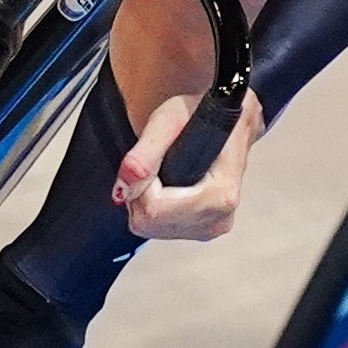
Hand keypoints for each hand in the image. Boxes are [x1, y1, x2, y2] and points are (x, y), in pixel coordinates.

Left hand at [116, 85, 269, 243]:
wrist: (223, 121)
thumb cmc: (199, 116)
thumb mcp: (167, 121)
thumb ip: (144, 155)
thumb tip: (123, 190)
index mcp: (221, 194)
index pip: (156, 211)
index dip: (144, 185)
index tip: (154, 161)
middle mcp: (220, 217)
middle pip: (151, 223)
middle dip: (142, 194)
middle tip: (157, 165)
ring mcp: (213, 227)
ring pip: (151, 228)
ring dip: (146, 201)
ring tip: (165, 173)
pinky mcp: (205, 231)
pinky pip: (158, 230)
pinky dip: (153, 210)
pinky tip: (169, 187)